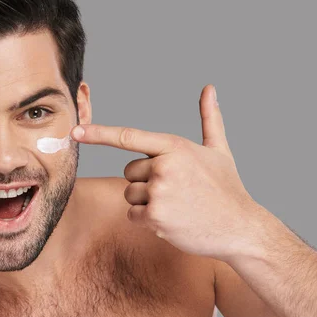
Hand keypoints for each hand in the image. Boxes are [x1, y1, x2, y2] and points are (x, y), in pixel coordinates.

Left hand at [70, 85, 259, 260]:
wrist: (241, 228)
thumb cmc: (227, 188)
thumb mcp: (219, 150)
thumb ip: (209, 118)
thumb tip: (210, 89)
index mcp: (175, 147)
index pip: (129, 137)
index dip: (99, 133)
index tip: (75, 131)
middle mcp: (164, 167)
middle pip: (128, 172)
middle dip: (145, 181)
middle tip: (175, 190)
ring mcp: (159, 192)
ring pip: (129, 194)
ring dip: (146, 202)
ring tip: (176, 205)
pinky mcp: (155, 217)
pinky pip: (133, 215)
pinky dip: (148, 220)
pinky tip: (172, 220)